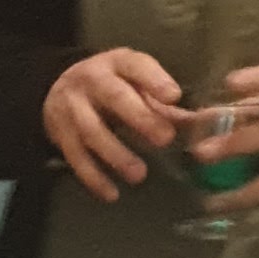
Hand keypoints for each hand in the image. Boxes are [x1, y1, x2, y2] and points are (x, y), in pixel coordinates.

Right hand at [42, 48, 182, 200]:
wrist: (57, 86)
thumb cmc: (111, 84)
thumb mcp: (135, 82)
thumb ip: (164, 103)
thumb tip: (201, 124)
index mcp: (117, 63)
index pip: (136, 66)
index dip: (154, 80)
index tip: (174, 96)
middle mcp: (93, 81)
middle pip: (115, 98)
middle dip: (140, 118)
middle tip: (165, 139)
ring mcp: (73, 107)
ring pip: (93, 131)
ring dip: (116, 154)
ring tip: (139, 175)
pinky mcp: (60, 133)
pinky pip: (76, 157)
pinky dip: (93, 177)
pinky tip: (111, 194)